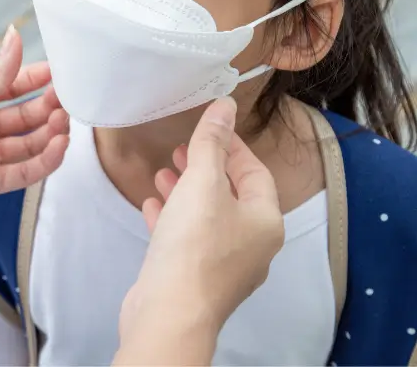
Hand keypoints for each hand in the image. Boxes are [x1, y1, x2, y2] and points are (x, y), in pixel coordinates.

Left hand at [0, 25, 69, 229]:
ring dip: (50, 133)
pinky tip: (58, 147)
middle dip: (50, 106)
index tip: (64, 70)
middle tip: (70, 98)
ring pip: (30, 144)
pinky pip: (23, 173)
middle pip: (26, 115)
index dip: (38, 78)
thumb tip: (15, 34)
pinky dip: (44, 161)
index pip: (13, 86)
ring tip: (65, 121)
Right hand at [114, 98, 284, 364]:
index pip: (255, 172)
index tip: (211, 127)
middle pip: (232, 195)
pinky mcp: (196, 278)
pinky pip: (188, 240)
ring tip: (162, 174)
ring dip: (185, 192)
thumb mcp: (202, 182)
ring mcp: (224, 265)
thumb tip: (225, 106)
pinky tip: (152, 207)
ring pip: (208, 217)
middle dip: (205, 168)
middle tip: (182, 149)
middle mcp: (252, 245)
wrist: (171, 312)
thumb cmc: (194, 247)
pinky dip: (172, 219)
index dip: (232, 146)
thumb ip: (211, 143)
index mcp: (265, 221)